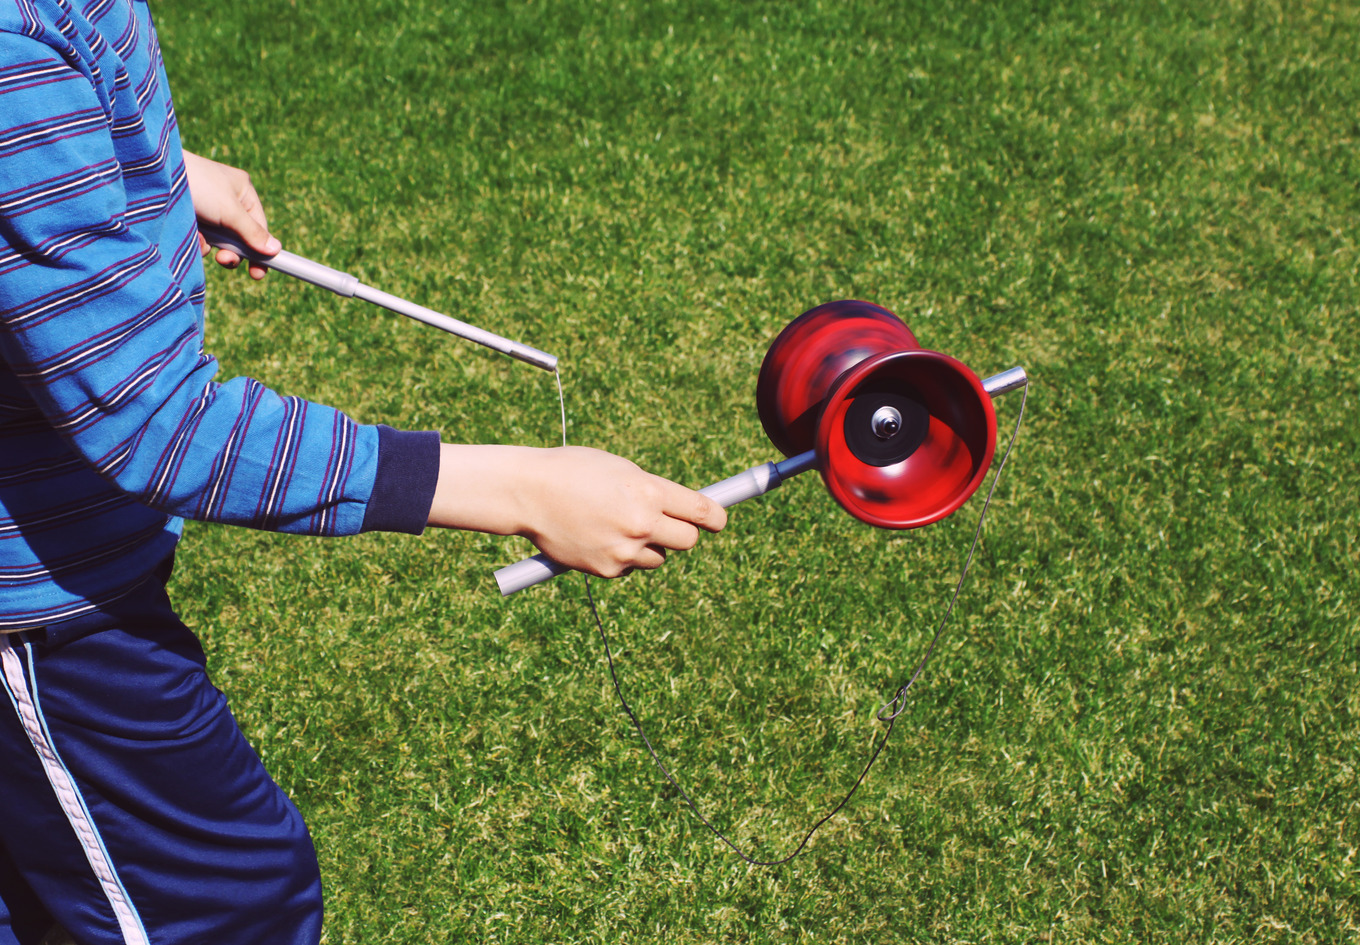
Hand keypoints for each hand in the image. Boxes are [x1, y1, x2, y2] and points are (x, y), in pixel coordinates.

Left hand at [182, 150, 280, 279]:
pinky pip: (199, 238)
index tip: (258, 273)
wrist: (153, 175)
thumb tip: (275, 250)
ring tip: (201, 240)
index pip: (259, 227)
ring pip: (218, 241)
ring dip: (210, 246)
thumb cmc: (197, 184)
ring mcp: (206, 209)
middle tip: (225, 261)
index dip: (260, 250)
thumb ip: (252, 233)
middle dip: (231, 251)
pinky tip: (187, 232)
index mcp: (241, 191)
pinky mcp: (188, 217)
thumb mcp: (230, 210)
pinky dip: (194, 240)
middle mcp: (225, 200)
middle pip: (239, 238)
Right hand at [428, 445, 726, 577]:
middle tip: (667, 525)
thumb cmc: (575, 471)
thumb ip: (652, 490)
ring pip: (658, 557)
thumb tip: (684, 509)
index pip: (702, 511)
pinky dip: (621, 557)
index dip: (716, 518)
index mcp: (649, 491)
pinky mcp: (608, 570)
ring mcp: (625, 549)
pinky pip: (629, 567)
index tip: (718, 521)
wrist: (528, 492)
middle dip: (681, 533)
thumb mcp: (621, 469)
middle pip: (687, 540)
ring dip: (648, 546)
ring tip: (617, 527)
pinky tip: (597, 537)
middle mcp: (642, 522)